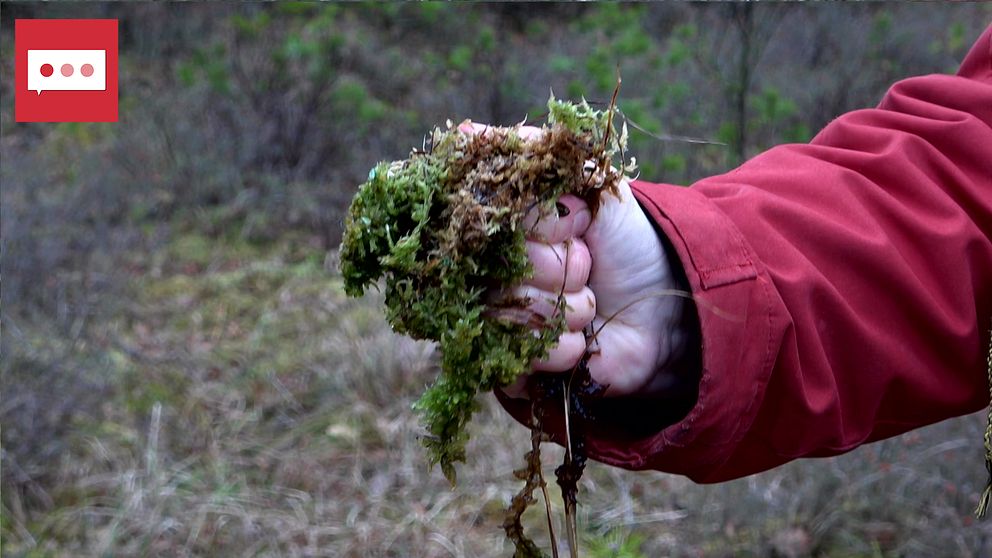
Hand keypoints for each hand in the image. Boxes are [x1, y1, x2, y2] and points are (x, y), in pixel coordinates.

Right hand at [462, 122, 690, 397]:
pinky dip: (565, 348)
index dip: (543, 227)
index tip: (577, 223)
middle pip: (500, 273)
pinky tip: (586, 340)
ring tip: (591, 305)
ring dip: (567, 310)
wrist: (668, 304)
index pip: (492, 223)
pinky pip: (522, 359)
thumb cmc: (627, 240)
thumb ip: (533, 153)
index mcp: (502, 230)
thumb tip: (461, 133)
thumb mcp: (589, 181)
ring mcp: (502, 324)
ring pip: (512, 315)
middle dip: (559, 269)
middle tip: (588, 268)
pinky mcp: (516, 370)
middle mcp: (493, 275)